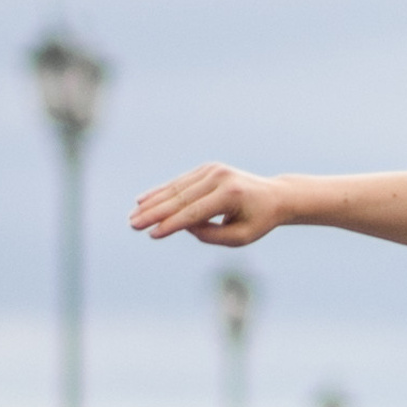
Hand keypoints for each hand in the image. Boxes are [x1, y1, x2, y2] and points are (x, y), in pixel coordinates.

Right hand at [129, 162, 285, 246]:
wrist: (273, 196)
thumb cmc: (258, 221)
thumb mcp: (241, 238)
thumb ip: (212, 235)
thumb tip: (183, 227)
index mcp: (230, 195)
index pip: (195, 213)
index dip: (172, 225)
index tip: (152, 234)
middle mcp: (218, 177)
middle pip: (180, 199)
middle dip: (154, 213)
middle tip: (133, 225)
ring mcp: (211, 170)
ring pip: (176, 188)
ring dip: (152, 202)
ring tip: (133, 216)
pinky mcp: (206, 169)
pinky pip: (179, 183)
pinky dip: (161, 192)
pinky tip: (142, 200)